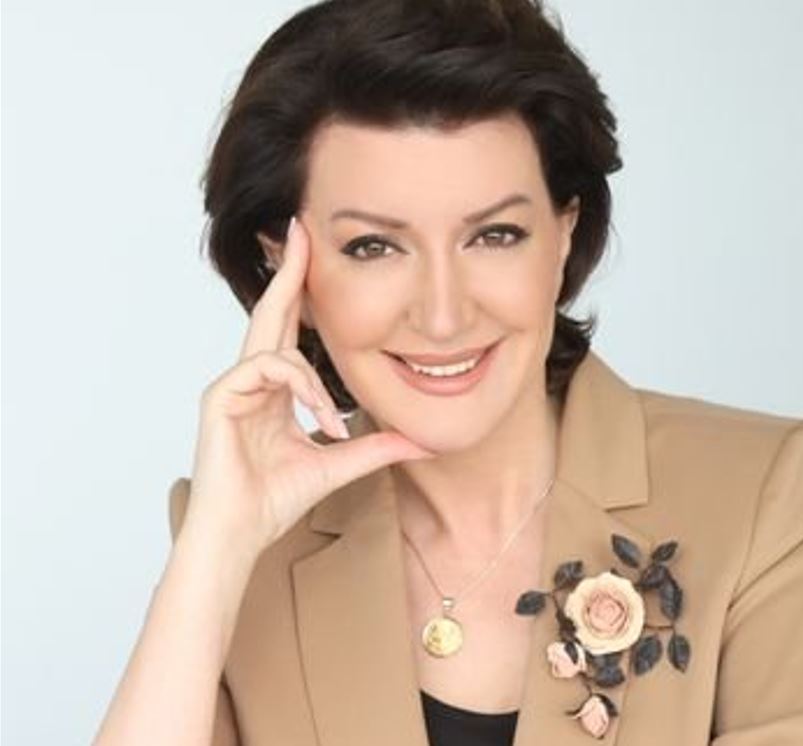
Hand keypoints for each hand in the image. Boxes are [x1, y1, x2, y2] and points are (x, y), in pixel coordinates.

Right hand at [182, 215, 434, 557]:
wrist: (240, 535)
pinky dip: (301, 391)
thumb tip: (420, 441)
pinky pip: (267, 370)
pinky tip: (318, 422)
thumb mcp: (338, 464)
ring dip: (314, 380)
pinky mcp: (220, 397)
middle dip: (288, 269)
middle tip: (301, 229)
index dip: (301, 291)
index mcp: (275, 389)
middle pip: (271, 312)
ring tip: (330, 422)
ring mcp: (233, 386)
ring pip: (276, 345)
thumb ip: (373, 448)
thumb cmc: (274, 500)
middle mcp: (252, 379)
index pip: (289, 329)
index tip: (313, 255)